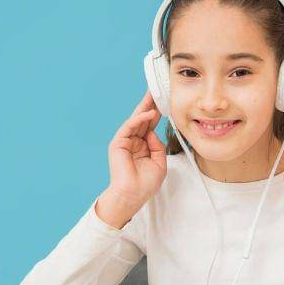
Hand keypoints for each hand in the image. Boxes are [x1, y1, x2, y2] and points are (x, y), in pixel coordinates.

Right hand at [95, 90, 166, 228]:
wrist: (132, 196)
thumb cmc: (145, 184)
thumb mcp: (159, 163)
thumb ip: (158, 146)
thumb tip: (153, 133)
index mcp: (143, 145)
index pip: (150, 124)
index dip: (157, 112)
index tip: (165, 100)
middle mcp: (134, 141)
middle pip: (142, 118)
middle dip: (150, 103)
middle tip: (157, 88)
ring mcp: (125, 141)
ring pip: (136, 120)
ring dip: (145, 107)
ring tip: (154, 94)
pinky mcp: (118, 143)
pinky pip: (129, 127)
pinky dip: (138, 119)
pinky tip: (148, 114)